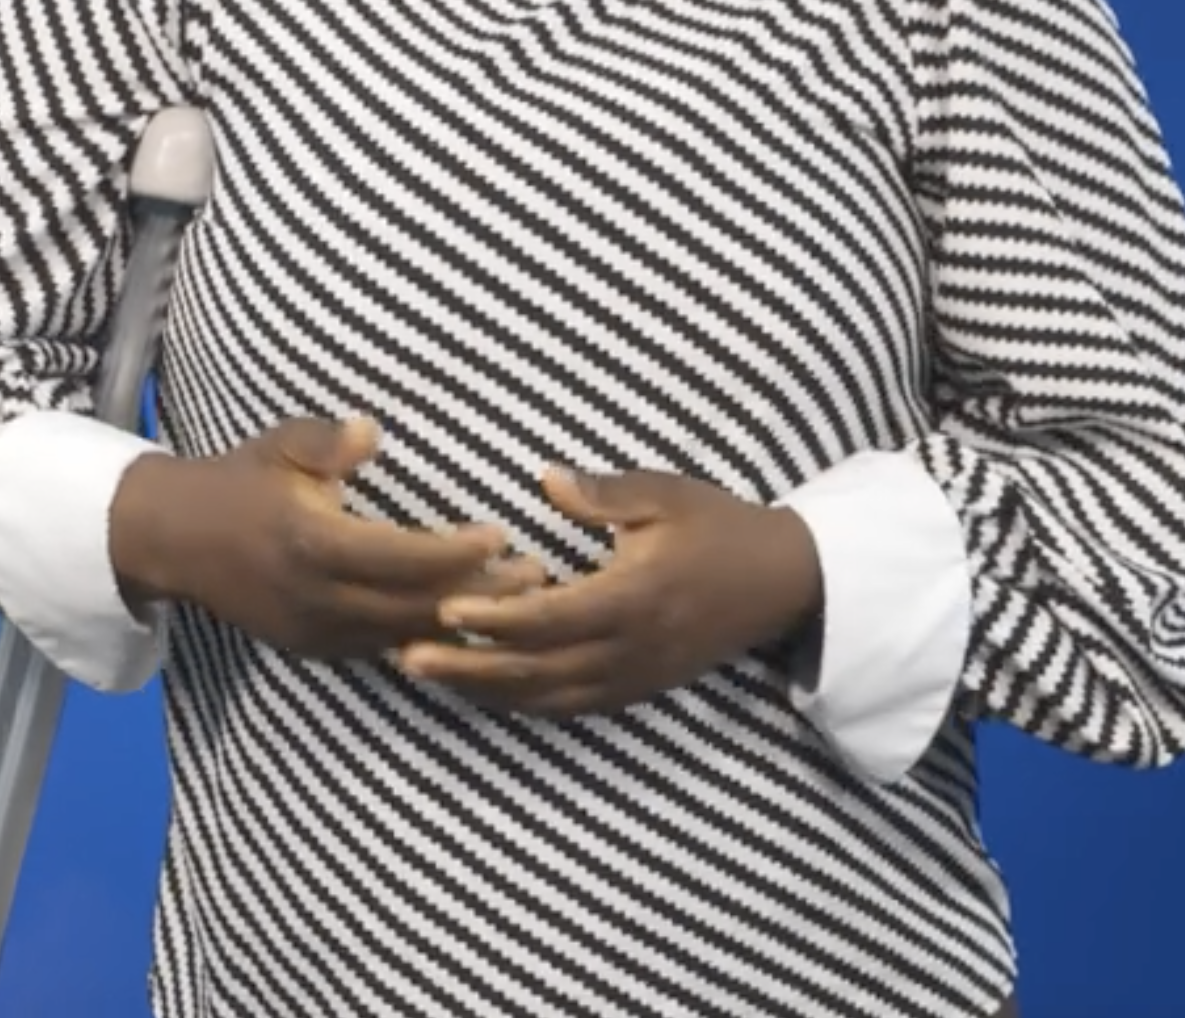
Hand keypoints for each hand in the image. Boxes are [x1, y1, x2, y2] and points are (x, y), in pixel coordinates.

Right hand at [109, 414, 545, 661]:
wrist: (176, 540)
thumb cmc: (238, 481)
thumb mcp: (277, 446)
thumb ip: (325, 440)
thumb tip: (371, 429)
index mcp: (311, 543)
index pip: (402, 557)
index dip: (457, 552)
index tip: (499, 533)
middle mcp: (317, 597)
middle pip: (416, 606)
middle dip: (480, 594)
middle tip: (535, 576)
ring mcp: (315, 631)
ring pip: (404, 636)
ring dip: (461, 622)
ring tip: (516, 604)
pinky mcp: (314, 649)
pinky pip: (382, 648)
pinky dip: (425, 637)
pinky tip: (463, 624)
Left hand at [401, 467, 823, 716]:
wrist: (782, 584)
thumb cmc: (718, 528)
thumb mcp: (668, 496)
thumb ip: (606, 493)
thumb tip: (545, 478)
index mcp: (635, 599)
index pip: (552, 618)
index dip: (495, 618)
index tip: (443, 608)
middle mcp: (630, 649)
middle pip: (536, 670)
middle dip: (467, 667)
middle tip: (402, 656)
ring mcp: (633, 677)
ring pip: (546, 697)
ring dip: (483, 690)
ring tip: (424, 674)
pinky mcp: (635, 689)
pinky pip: (568, 706)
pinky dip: (519, 701)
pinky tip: (478, 690)